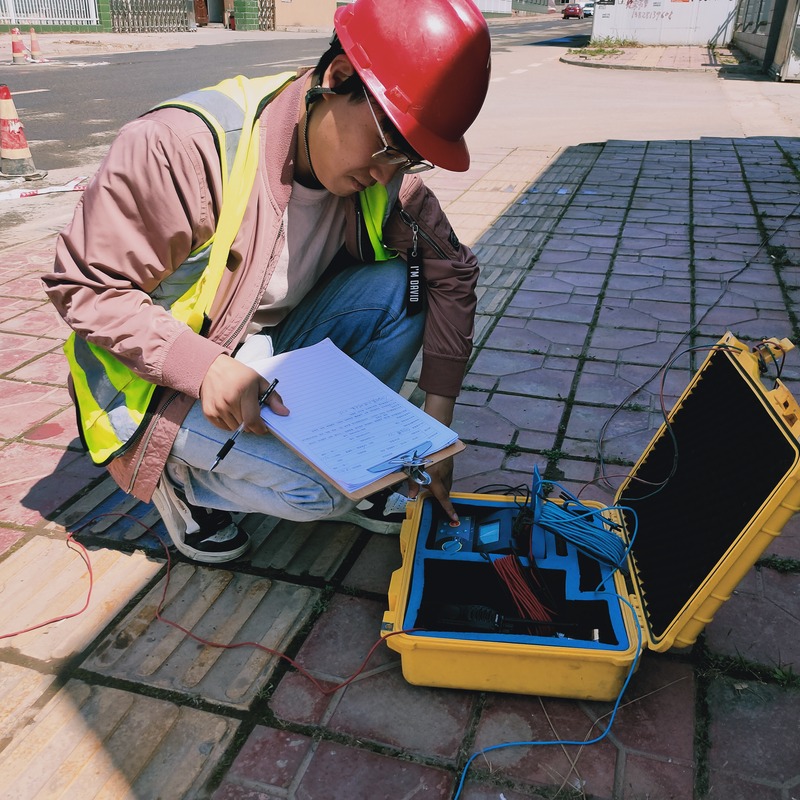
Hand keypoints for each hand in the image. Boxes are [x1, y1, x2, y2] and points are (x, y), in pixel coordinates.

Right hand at [200, 354, 287, 431]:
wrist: (212, 368)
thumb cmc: (238, 375)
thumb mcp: (259, 382)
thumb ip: (273, 398)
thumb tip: (284, 413)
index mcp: (243, 393)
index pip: (252, 421)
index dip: (260, 428)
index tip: (263, 426)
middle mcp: (228, 402)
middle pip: (245, 426)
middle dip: (252, 423)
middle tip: (250, 410)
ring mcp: (217, 408)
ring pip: (235, 428)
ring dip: (240, 423)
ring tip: (239, 408)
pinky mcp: (208, 413)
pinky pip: (224, 427)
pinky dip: (229, 423)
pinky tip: (230, 410)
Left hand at [408, 392, 459, 522]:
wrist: (436, 432)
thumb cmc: (421, 449)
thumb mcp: (412, 466)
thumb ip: (412, 482)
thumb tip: (411, 495)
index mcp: (435, 477)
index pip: (443, 497)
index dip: (448, 509)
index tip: (454, 518)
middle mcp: (444, 474)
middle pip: (445, 492)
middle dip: (442, 498)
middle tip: (436, 502)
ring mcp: (448, 469)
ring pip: (447, 484)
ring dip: (441, 488)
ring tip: (432, 487)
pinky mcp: (450, 464)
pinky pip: (447, 476)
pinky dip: (443, 480)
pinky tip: (435, 476)